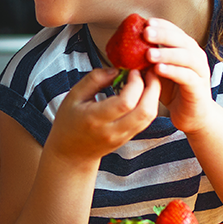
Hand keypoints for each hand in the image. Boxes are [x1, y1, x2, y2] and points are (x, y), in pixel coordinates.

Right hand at [43, 65, 159, 169]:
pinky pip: (146, 120)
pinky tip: (144, 92)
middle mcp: (112, 131)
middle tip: (150, 72)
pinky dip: (149, 104)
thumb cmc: (69, 122)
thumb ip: (94, 79)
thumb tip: (116, 70)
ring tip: (148, 80)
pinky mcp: (128, 138)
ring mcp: (122, 137)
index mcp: (95, 119)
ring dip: (154, 95)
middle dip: (153, 88)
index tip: (133, 71)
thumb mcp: (73, 96)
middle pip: (145, 111)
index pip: (125, 102)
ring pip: (149, 117)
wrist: (71, 153)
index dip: (135, 83)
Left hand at [141, 18, 216, 134]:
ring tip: (148, 53)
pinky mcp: (199, 87)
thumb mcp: (157, 70)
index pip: (175, 31)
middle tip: (145, 33)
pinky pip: (187, 76)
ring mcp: (199, 71)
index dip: (161, 25)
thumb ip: (148, 58)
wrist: (191, 114)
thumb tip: (125, 47)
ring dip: (167, 53)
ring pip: (186, 57)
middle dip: (163, 35)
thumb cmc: (173, 89)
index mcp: (186, 48)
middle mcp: (195, 56)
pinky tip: (159, 69)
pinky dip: (173, 71)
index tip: (145, 22)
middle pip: (181, 40)